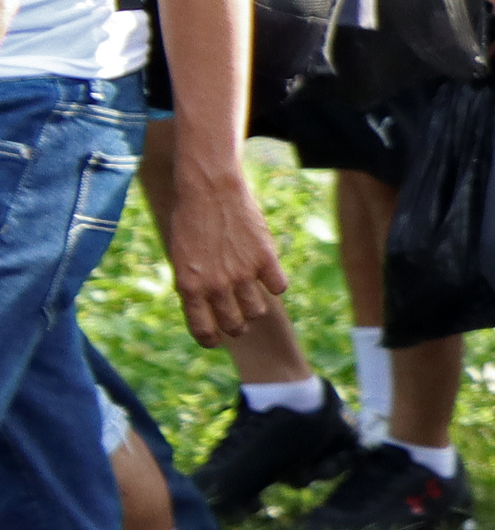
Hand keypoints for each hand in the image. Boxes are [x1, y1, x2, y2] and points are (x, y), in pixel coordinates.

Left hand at [165, 164, 289, 345]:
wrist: (209, 189)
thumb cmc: (190, 220)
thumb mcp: (181, 257)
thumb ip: (194, 285)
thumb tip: (209, 308)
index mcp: (190, 287)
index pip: (203, 330)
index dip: (211, 340)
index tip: (217, 340)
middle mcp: (216, 285)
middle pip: (235, 324)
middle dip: (237, 327)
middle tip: (239, 321)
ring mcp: (242, 273)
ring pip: (257, 310)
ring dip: (255, 308)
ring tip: (252, 297)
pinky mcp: (265, 258)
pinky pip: (278, 287)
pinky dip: (275, 285)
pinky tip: (268, 275)